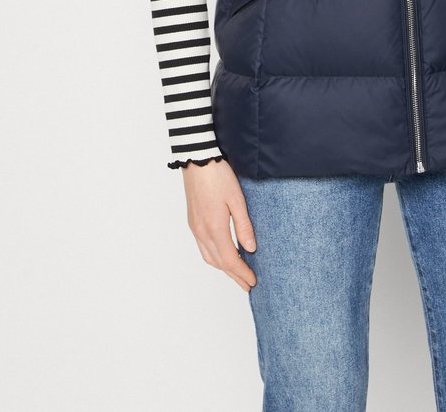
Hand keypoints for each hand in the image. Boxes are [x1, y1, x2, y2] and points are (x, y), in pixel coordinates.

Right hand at [181, 159, 257, 290]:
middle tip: (247, 284)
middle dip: (234, 275)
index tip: (253, 282)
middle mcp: (202, 232)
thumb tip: (250, 248)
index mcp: (214, 228)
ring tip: (237, 273)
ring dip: (223, 268)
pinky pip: (203, 247)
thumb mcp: (237, 199)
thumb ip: (244, 226)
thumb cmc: (218, 176)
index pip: (230, 260)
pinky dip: (215, 257)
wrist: (197, 160)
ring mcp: (195, 228)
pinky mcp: (193, 222)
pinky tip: (223, 255)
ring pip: (209, 257)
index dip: (242, 273)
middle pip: (219, 262)